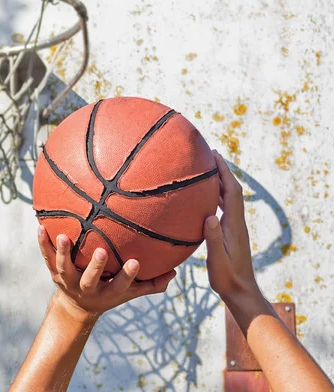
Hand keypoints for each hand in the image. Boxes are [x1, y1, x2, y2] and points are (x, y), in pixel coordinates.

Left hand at [38, 225, 175, 321]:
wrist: (76, 306)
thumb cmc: (108, 292)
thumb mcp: (129, 292)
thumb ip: (151, 284)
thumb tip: (175, 273)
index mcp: (106, 292)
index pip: (120, 286)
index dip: (127, 276)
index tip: (136, 262)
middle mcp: (86, 288)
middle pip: (90, 279)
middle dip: (95, 267)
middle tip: (100, 251)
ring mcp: (68, 280)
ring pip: (64, 268)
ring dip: (63, 253)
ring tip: (63, 236)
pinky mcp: (54, 272)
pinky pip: (46, 257)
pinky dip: (43, 243)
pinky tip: (40, 227)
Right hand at [203, 150, 258, 301]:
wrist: (240, 291)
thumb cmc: (227, 278)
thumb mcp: (218, 260)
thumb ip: (214, 238)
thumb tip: (210, 216)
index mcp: (234, 224)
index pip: (231, 191)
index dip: (224, 172)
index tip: (214, 156)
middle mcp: (236, 222)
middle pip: (231, 189)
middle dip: (222, 170)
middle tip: (209, 155)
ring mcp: (234, 226)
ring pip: (228, 197)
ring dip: (219, 181)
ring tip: (206, 169)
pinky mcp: (230, 231)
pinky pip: (223, 206)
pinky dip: (216, 194)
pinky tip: (206, 195)